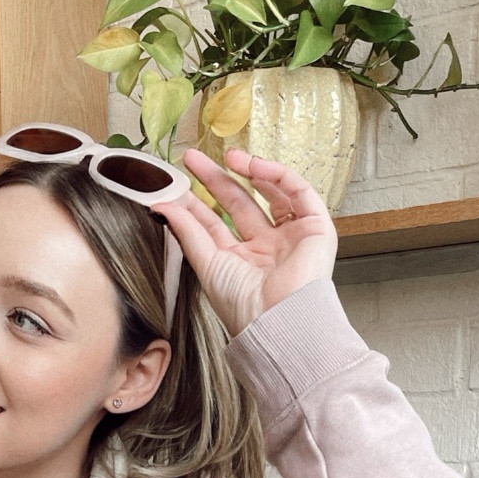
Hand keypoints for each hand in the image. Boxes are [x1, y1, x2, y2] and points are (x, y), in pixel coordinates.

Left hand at [153, 147, 338, 337]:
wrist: (278, 320)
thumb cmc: (245, 308)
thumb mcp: (207, 264)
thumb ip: (187, 231)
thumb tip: (162, 206)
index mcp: (242, 262)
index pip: (216, 223)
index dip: (197, 202)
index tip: (177, 182)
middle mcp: (267, 249)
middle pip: (241, 203)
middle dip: (218, 179)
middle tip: (194, 159)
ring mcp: (291, 238)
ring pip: (271, 193)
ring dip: (250, 172)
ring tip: (229, 157)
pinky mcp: (316, 229)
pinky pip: (300, 192)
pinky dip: (279, 176)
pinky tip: (256, 167)